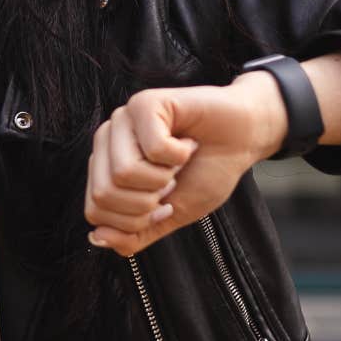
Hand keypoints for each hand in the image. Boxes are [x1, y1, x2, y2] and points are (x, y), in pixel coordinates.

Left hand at [83, 75, 286, 255]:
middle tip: (172, 180)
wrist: (245, 139)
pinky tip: (188, 142)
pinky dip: (180, 155)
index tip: (165, 202)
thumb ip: (134, 234)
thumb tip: (98, 237)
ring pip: (123, 173)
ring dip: (165, 176)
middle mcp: (106, 141)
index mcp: (105, 168)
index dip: (137, 219)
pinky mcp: (144, 103)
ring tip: (179, 160)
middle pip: (105, 196)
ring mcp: (122, 119)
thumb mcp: (170, 215)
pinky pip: (153, 149)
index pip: (95, 212)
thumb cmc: (207, 172)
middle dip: (149, 201)